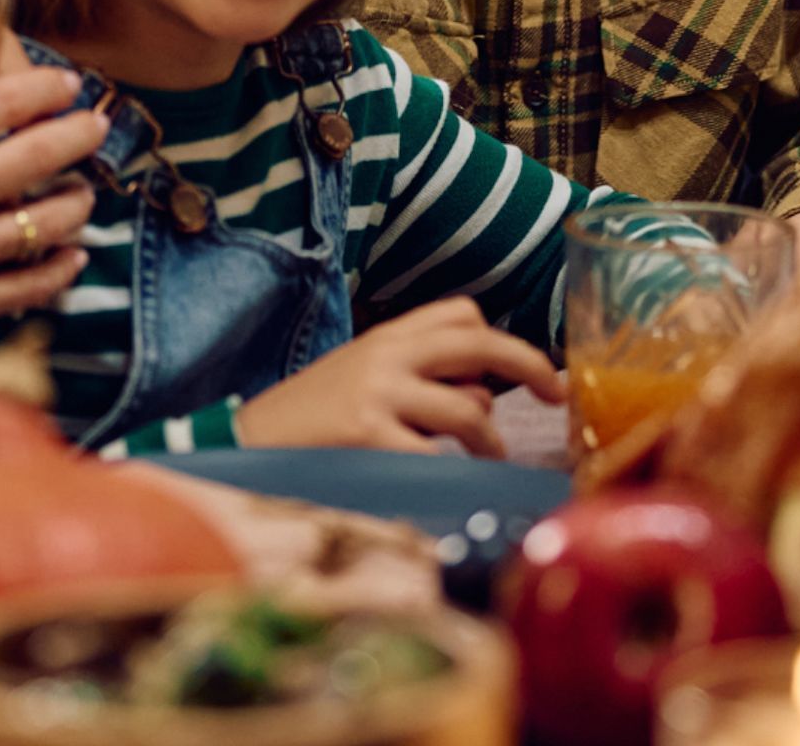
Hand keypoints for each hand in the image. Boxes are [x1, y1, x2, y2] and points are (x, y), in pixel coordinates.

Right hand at [0, 2, 108, 374]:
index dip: (44, 89)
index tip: (70, 84)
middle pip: (33, 157)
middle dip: (78, 137)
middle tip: (100, 127)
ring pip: (39, 223)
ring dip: (75, 204)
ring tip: (88, 192)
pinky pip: (22, 286)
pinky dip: (57, 270)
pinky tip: (72, 256)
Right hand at [236, 297, 563, 457]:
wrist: (244, 446)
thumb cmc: (309, 421)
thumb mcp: (360, 380)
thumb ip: (415, 379)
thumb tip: (480, 402)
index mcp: (386, 337)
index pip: (459, 314)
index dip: (498, 338)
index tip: (523, 369)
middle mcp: (387, 356)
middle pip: (478, 343)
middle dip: (528, 364)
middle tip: (554, 391)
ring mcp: (378, 395)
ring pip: (468, 407)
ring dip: (492, 441)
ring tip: (490, 461)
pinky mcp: (369, 439)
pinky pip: (436, 456)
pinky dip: (455, 473)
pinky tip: (453, 485)